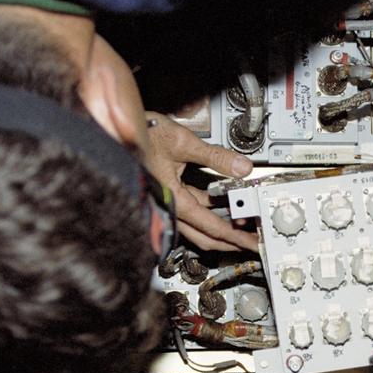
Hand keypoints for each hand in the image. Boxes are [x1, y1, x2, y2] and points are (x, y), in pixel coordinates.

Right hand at [142, 114, 257, 251]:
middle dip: (230, 242)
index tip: (251, 244)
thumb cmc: (142, 135)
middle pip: (204, 237)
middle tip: (252, 242)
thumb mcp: (182, 142)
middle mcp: (168, 208)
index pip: (211, 227)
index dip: (236, 237)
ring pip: (197, 227)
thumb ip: (215, 157)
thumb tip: (241, 168)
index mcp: (172, 200)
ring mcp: (167, 204)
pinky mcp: (166, 196)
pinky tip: (224, 205)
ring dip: (221, 228)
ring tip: (243, 225)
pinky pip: (191, 211)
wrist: (120, 129)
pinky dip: (209, 212)